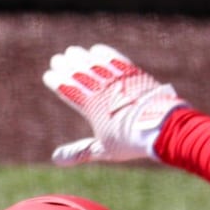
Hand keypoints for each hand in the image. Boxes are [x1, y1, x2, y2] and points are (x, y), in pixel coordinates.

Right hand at [41, 44, 187, 164]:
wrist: (162, 126)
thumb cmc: (131, 141)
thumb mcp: (103, 149)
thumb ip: (79, 151)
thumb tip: (56, 159)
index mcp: (92, 108)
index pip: (70, 91)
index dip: (57, 82)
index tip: (48, 75)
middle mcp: (104, 91)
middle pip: (81, 74)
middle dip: (66, 66)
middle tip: (56, 59)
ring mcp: (119, 81)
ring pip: (96, 64)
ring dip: (82, 57)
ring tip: (72, 51)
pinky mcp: (134, 74)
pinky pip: (116, 61)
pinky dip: (105, 54)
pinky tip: (97, 50)